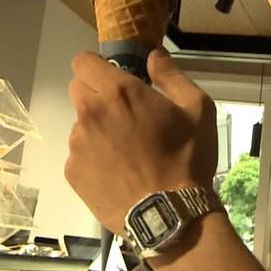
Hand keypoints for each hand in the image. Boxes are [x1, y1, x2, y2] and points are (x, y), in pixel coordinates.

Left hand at [65, 49, 216, 232]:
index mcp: (118, 91)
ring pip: (79, 123)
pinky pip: (79, 153)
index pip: (83, 61)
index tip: (112, 77)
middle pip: (77, 88)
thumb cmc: (187, 158)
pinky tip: (117, 171)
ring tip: (125, 150)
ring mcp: (77, 143)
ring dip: (96, 127)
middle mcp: (90, 112)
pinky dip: (93, 156)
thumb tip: (154, 56)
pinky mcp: (72, 171)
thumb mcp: (197, 109)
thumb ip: (172, 76)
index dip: (96, 66)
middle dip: (95, 93)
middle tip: (122, 113)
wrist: (170, 215)